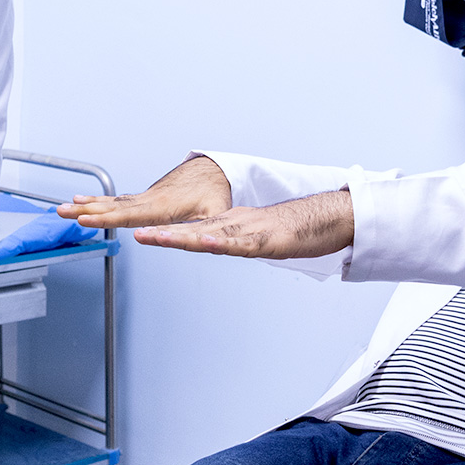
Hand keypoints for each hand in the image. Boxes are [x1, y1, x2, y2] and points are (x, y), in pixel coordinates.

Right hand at [57, 154, 232, 228]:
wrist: (212, 169)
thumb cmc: (215, 193)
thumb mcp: (216, 211)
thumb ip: (207, 224)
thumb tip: (204, 238)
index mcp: (162, 207)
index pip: (129, 215)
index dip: (106, 218)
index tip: (85, 218)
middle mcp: (149, 200)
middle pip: (112, 207)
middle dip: (86, 210)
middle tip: (62, 211)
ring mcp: (145, 197)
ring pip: (111, 202)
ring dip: (87, 204)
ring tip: (64, 207)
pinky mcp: (145, 197)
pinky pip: (117, 200)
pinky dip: (98, 201)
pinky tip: (84, 201)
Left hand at [133, 191, 354, 260]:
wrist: (325, 218)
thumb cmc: (292, 230)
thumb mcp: (254, 239)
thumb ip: (233, 242)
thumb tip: (213, 247)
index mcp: (231, 226)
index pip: (194, 230)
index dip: (168, 233)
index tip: (142, 235)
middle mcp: (235, 225)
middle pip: (195, 230)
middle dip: (165, 234)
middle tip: (138, 234)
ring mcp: (250, 231)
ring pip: (212, 235)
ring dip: (185, 237)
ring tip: (161, 238)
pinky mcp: (267, 240)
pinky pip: (241, 243)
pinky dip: (222, 243)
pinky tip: (206, 243)